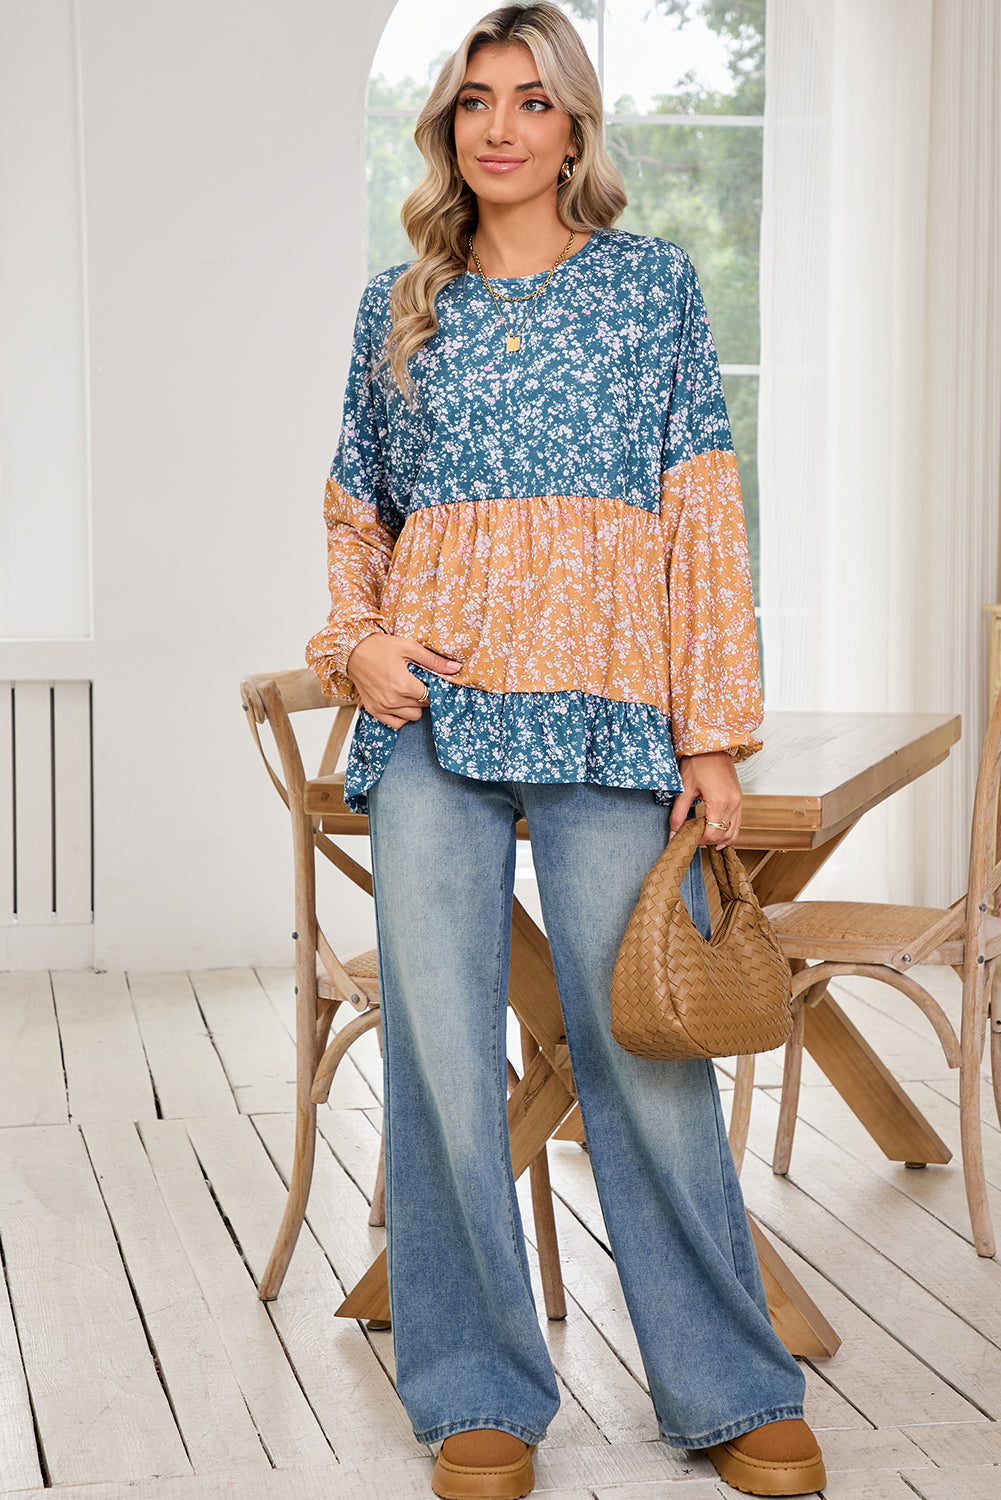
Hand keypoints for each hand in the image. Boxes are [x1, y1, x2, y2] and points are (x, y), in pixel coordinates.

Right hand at [346, 632, 461, 728]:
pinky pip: (395, 724)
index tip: (430, 681)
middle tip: (419, 684)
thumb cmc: (380, 646)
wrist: (352, 650)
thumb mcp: (409, 647)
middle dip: (424, 697)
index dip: (434, 689)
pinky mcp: (373, 710)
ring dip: (414, 707)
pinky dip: (401, 716)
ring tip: (408, 692)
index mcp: (404, 685)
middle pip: (422, 708)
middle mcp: (393, 700)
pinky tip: (400, 703)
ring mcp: (382, 707)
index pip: (430, 696)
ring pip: (411, 717)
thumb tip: (456, 668)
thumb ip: (433, 661)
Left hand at [669, 752, 741, 847]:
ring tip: (704, 840)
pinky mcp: (739, 799)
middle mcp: (733, 804)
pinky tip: (719, 838)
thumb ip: (678, 814)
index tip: (686, 838)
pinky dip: (729, 832)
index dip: (698, 840)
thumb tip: (673, 834)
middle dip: (706, 840)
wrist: (713, 746)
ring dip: (719, 838)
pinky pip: (738, 823)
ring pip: (732, 832)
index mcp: (719, 802)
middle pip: (721, 835)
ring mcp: (738, 802)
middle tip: (692, 838)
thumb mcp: (684, 788)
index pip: (711, 833)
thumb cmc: (697, 763)